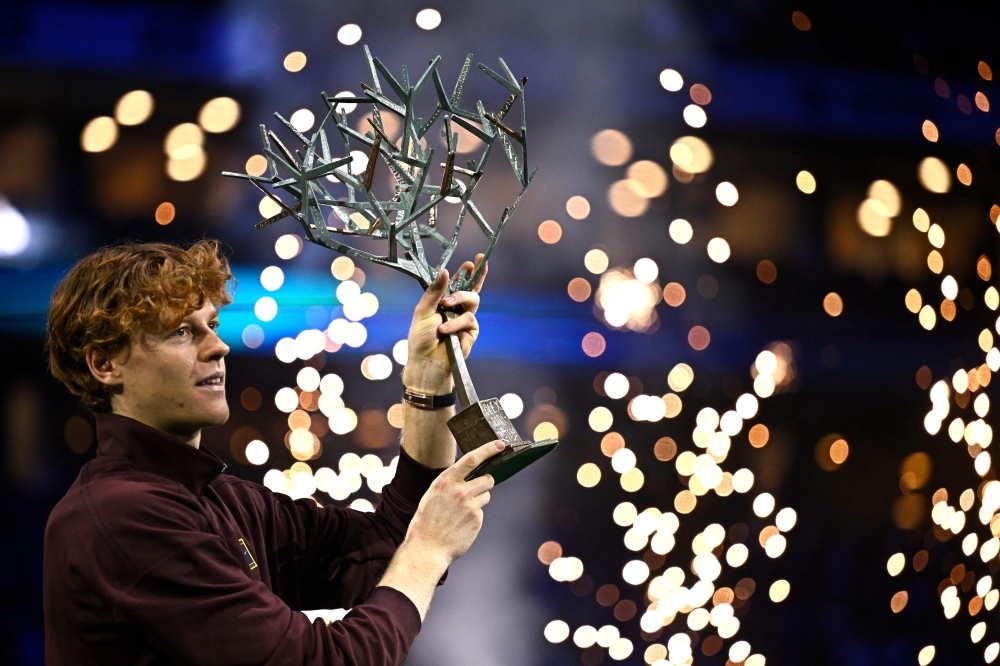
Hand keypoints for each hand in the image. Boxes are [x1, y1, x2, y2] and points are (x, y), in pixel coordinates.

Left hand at [402, 254, 487, 393]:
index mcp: (444, 301)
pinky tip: (445, 331)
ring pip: (472, 300)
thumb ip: (435, 291)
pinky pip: (469, 319)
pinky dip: (456, 323)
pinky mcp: (471, 331)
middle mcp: (457, 309)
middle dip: (473, 278)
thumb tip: (445, 270)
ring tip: (445, 308)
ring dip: (458, 301)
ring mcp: (465, 319)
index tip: (473, 260)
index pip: (458, 283)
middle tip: (470, 266)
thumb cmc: (421, 338)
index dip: (468, 273)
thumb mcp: (423, 310)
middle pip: (472, 289)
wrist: (426, 361)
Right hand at [402, 440, 500, 565]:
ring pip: (486, 495)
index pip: (471, 459)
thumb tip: (467, 476)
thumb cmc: (426, 522)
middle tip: (478, 489)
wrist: (427, 548)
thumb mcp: (432, 495)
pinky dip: (474, 516)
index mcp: (445, 481)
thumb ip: (450, 484)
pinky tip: (462, 524)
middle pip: (487, 478)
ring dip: (479, 500)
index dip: (488, 449)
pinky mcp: (477, 519)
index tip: (499, 444)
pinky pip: (481, 511)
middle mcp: (459, 490)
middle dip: (486, 482)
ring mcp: (470, 505)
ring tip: (462, 512)